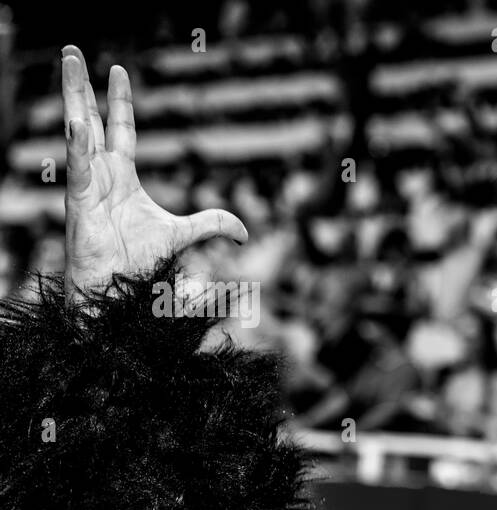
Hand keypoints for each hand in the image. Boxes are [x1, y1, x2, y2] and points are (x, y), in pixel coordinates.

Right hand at [61, 46, 247, 299]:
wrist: (118, 289)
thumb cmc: (139, 262)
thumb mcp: (184, 235)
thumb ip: (212, 225)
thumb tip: (245, 232)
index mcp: (122, 175)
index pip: (121, 128)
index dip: (119, 99)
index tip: (118, 69)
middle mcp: (100, 174)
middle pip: (91, 119)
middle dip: (81, 85)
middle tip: (72, 50)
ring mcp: (87, 186)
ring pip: (77, 132)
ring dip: (72, 98)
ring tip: (68, 64)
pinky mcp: (79, 204)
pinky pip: (77, 171)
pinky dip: (77, 149)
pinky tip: (76, 124)